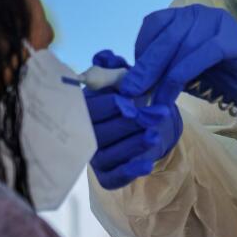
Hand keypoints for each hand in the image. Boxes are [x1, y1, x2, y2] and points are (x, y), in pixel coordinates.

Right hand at [85, 50, 182, 189]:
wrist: (153, 120)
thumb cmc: (134, 96)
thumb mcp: (127, 78)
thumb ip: (116, 67)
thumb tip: (105, 57)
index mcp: (83, 109)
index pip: (90, 110)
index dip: (109, 106)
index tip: (129, 101)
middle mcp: (83, 134)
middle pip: (98, 133)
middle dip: (127, 124)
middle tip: (152, 117)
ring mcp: (94, 156)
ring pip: (107, 154)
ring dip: (131, 145)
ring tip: (153, 136)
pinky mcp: (106, 175)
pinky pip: (114, 178)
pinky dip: (130, 171)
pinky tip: (147, 163)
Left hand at [119, 5, 236, 118]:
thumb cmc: (217, 76)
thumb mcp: (181, 71)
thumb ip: (160, 70)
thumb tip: (129, 82)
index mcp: (184, 16)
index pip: (154, 24)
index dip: (140, 50)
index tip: (131, 78)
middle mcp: (199, 13)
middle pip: (165, 36)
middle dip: (145, 67)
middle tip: (130, 93)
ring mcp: (218, 22)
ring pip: (182, 46)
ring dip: (163, 77)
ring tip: (152, 101)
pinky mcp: (233, 39)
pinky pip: (202, 54)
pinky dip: (182, 75)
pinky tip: (171, 94)